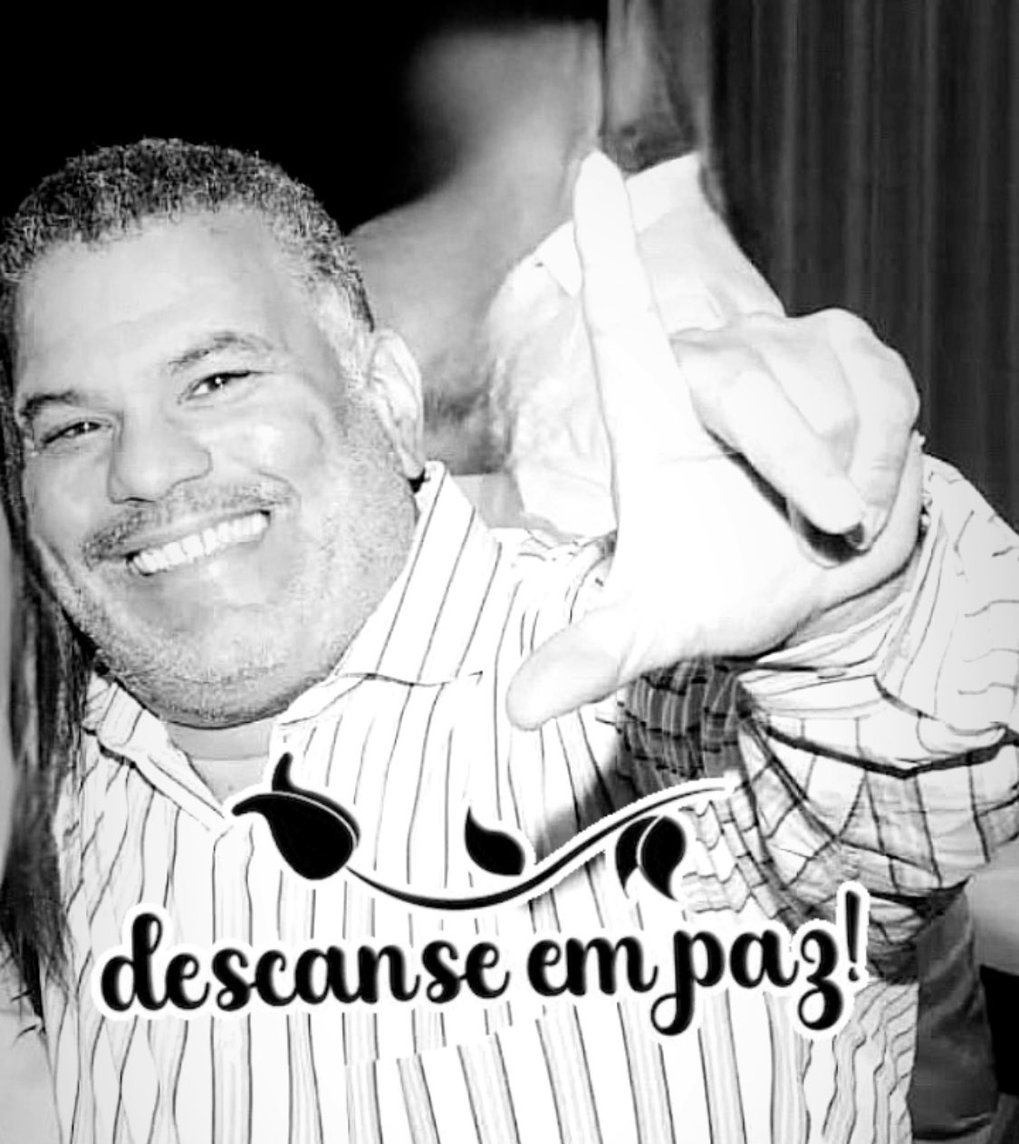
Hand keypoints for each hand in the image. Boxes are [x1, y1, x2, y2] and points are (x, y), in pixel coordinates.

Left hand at [507, 152, 921, 728]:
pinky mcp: (855, 353)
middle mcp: (713, 369)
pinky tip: (861, 478)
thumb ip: (593, 655)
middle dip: (797, 470)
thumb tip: (519, 708)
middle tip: (821, 528)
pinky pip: (883, 395)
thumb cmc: (725, 587)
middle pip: (748, 386)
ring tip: (824, 509)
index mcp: (651, 416)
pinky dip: (885, 459)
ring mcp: (787, 352)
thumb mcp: (657, 626)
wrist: (823, 586)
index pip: (620, 313)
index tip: (590, 168)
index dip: (607, 243)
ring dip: (842, 476)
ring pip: (827, 394)